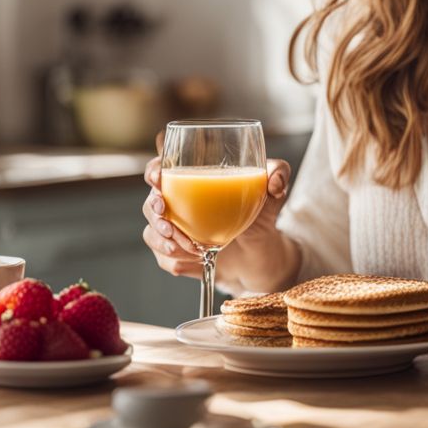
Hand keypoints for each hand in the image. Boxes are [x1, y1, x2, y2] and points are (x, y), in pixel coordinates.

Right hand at [140, 153, 292, 287]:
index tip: (158, 177)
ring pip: (151, 232)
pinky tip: (194, 258)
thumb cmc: (258, 214)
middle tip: (167, 215)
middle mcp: (176, 205)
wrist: (258, 253)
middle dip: (154, 210)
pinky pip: (164, 258)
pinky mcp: (176, 255)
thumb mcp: (271, 191)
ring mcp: (173, 232)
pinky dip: (176, 259)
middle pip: (150, 203)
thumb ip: (277, 173)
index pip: (160, 169)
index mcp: (191, 181)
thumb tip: (275, 182)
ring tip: (187, 245)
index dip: (153, 170)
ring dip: (163, 239)